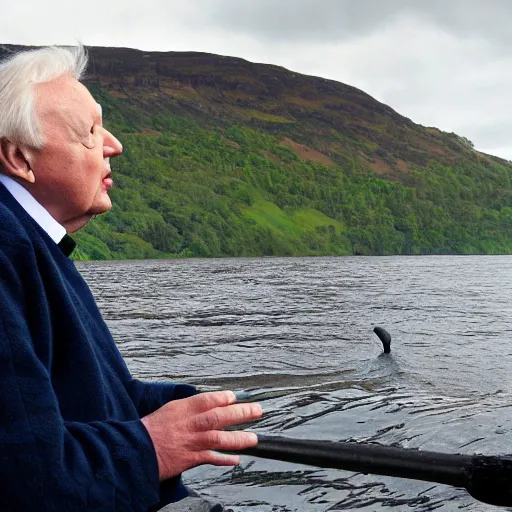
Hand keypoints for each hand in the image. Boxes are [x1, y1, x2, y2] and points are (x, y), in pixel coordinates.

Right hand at [140, 390, 261, 480]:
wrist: (136, 450)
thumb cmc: (151, 429)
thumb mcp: (170, 410)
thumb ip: (189, 408)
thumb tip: (207, 404)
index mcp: (184, 408)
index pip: (208, 399)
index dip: (224, 398)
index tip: (236, 397)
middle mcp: (190, 423)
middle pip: (220, 416)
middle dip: (241, 413)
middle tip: (257, 410)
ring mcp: (192, 441)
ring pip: (220, 438)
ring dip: (239, 438)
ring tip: (254, 438)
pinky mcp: (190, 458)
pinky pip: (211, 458)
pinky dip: (224, 459)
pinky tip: (236, 459)